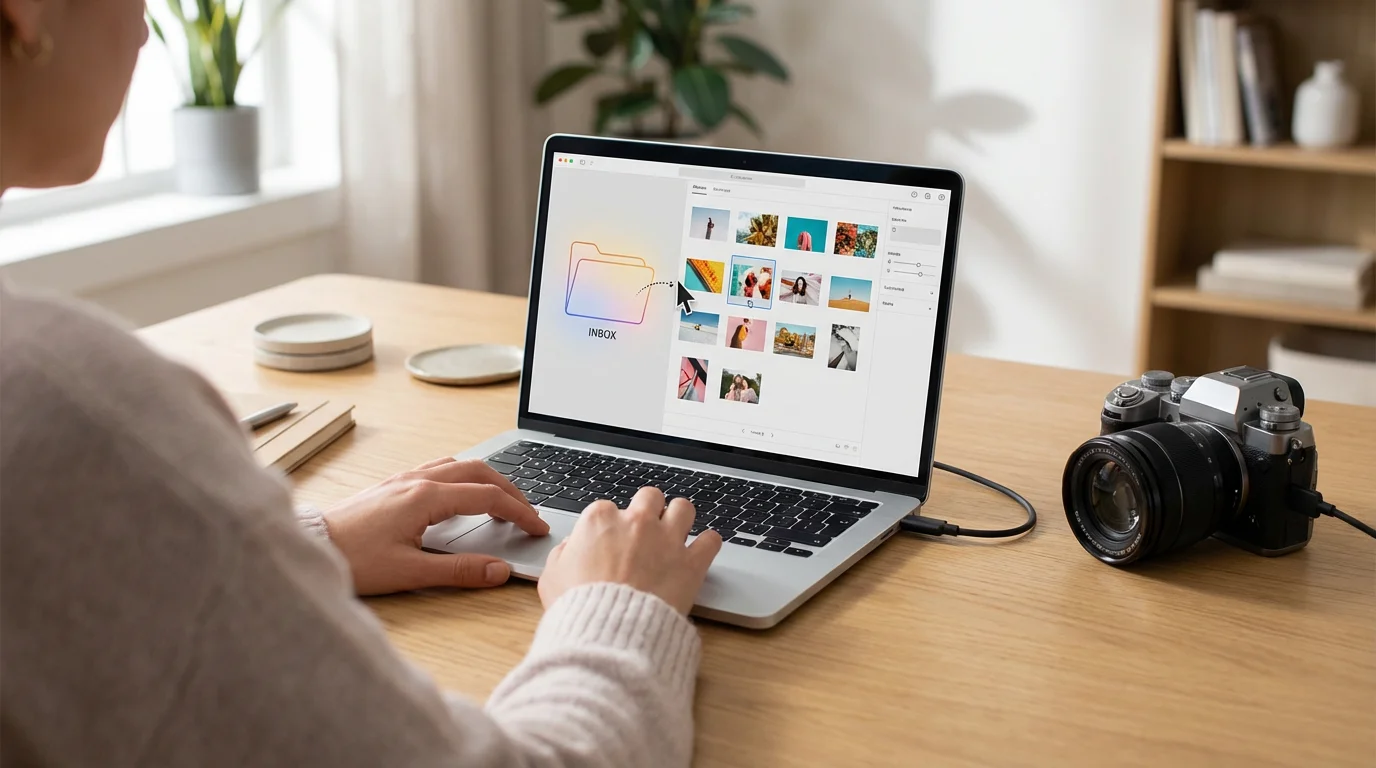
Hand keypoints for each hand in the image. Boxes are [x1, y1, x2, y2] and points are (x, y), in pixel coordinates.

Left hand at [322, 457, 549, 595]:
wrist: (310, 546)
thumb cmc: (353, 560)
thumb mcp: (411, 572)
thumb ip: (459, 571)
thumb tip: (499, 570)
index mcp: (426, 497)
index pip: (488, 497)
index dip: (519, 512)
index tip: (537, 528)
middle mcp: (417, 480)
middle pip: (479, 471)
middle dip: (511, 490)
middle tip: (529, 512)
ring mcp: (403, 479)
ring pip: (459, 466)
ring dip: (487, 479)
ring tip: (503, 501)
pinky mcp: (392, 485)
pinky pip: (439, 469)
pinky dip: (463, 477)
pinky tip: (462, 495)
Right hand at [538, 487, 722, 614]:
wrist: (608, 633)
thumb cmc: (578, 607)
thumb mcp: (551, 578)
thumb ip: (564, 555)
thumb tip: (570, 550)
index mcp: (600, 520)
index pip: (608, 508)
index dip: (610, 526)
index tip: (611, 540)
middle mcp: (636, 522)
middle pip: (649, 498)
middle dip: (648, 511)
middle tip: (646, 530)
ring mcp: (666, 540)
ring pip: (683, 508)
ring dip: (680, 518)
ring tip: (677, 532)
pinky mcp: (691, 563)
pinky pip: (711, 540)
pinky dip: (708, 544)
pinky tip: (702, 550)